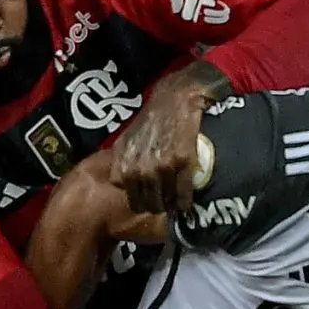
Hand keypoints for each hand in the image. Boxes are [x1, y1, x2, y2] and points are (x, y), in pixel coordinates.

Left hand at [107, 71, 213, 213]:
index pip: (131, 199)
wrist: (173, 100)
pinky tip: (187, 201)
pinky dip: (185, 201)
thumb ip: (122, 164)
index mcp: (124, 166)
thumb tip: (123, 185)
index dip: (141, 202)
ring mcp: (161, 167)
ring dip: (171, 206)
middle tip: (165, 205)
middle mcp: (140, 169)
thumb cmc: (150, 120)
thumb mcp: (125, 141)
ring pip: (166, 201)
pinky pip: (183, 193)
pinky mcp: (182, 162)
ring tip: (176, 204)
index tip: (149, 201)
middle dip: (157, 207)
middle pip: (149, 204)